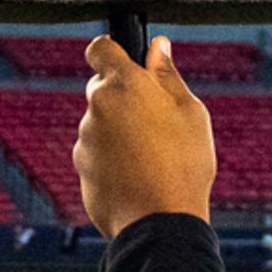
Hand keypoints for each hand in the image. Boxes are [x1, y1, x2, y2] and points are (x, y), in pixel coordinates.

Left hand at [76, 35, 212, 233]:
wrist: (161, 224)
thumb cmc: (184, 165)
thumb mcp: (190, 112)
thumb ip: (168, 75)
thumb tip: (157, 47)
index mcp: (123, 85)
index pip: (101, 48)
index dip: (114, 51)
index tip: (128, 62)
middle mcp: (96, 108)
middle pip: (101, 89)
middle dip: (122, 97)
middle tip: (155, 120)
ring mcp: (85, 140)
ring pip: (100, 124)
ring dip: (118, 131)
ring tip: (152, 157)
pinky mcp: (80, 169)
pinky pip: (96, 154)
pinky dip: (111, 159)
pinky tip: (137, 176)